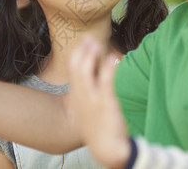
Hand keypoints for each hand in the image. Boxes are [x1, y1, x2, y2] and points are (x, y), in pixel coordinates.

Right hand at [68, 36, 130, 168]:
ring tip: (98, 44)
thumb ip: (88, 92)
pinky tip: (114, 59)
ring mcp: (92, 99)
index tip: (85, 41)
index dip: (78, 53)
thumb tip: (95, 77)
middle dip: (83, 50)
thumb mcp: (87, 109)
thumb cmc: (98, 128)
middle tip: (90, 38)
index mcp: (77, 96)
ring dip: (91, 55)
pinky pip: (105, 82)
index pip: (73, 69)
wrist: (106, 148)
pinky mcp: (105, 104)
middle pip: (77, 67)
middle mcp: (81, 96)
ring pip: (86, 72)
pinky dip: (109, 68)